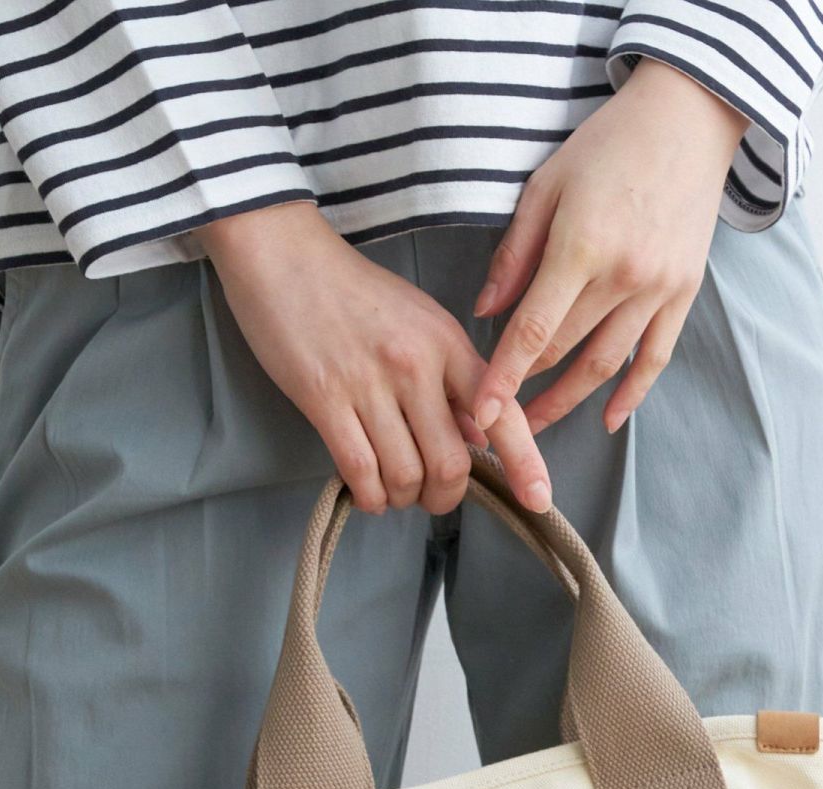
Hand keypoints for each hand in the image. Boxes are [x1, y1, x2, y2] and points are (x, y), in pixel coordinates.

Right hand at [200, 203, 552, 513]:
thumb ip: (454, 379)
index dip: (524, 463)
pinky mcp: (324, 399)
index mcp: (448, 344)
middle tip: (431, 496)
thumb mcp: (421, 322)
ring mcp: (369, 384)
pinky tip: (368, 492)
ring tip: (394, 491)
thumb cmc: (354, 292)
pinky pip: (360, 470)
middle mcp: (416, 366)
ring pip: (405, 475)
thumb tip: (480, 436)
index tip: (539, 500)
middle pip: (449, 463)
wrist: (283, 253)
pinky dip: (369, 496)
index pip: (500, 413)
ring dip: (403, 499)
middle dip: (444, 497)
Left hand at [471, 59, 748, 436]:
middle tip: (496, 416)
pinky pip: (655, 359)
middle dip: (526, 387)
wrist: (690, 118)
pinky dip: (632, 395)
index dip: (505, 375)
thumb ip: (514, 253)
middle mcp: (622, 275)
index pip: (534, 329)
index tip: (483, 412)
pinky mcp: (684, 294)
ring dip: (568, 401)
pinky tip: (608, 419)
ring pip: (605, 364)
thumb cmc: (609, 144)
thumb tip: (485, 310)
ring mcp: (658, 289)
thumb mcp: (546, 185)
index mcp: (581, 246)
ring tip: (537, 426)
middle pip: (564, 350)